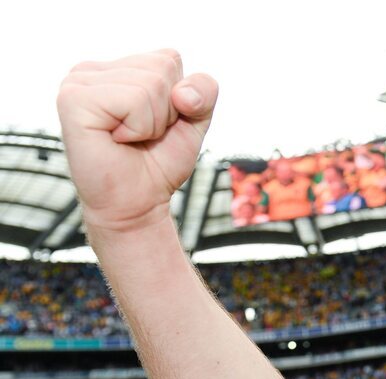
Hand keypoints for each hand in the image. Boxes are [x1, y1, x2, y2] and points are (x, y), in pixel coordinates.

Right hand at [56, 49, 217, 231]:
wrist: (137, 203)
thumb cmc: (159, 162)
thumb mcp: (194, 120)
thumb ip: (204, 91)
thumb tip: (181, 92)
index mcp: (116, 68)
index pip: (169, 58)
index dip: (179, 98)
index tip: (156, 124)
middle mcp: (92, 70)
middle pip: (162, 69)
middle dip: (166, 111)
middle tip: (141, 135)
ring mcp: (78, 82)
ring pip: (151, 84)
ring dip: (151, 123)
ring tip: (128, 139)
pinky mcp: (73, 99)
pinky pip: (133, 100)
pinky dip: (138, 128)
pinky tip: (117, 140)